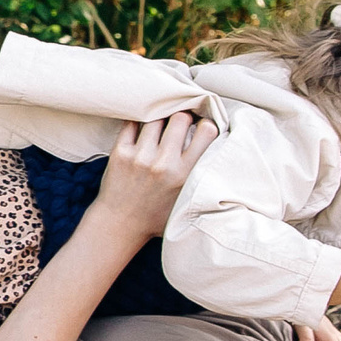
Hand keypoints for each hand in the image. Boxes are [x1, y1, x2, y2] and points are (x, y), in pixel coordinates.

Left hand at [86, 112, 219, 239]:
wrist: (120, 225)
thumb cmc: (157, 215)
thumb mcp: (188, 200)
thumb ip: (201, 176)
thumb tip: (220, 148)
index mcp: (186, 174)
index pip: (207, 131)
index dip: (206, 124)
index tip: (201, 126)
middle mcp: (164, 163)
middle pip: (181, 117)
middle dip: (183, 116)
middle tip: (179, 123)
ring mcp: (141, 156)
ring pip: (156, 117)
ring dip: (160, 117)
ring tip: (161, 124)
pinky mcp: (120, 153)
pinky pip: (132, 123)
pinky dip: (139, 121)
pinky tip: (143, 127)